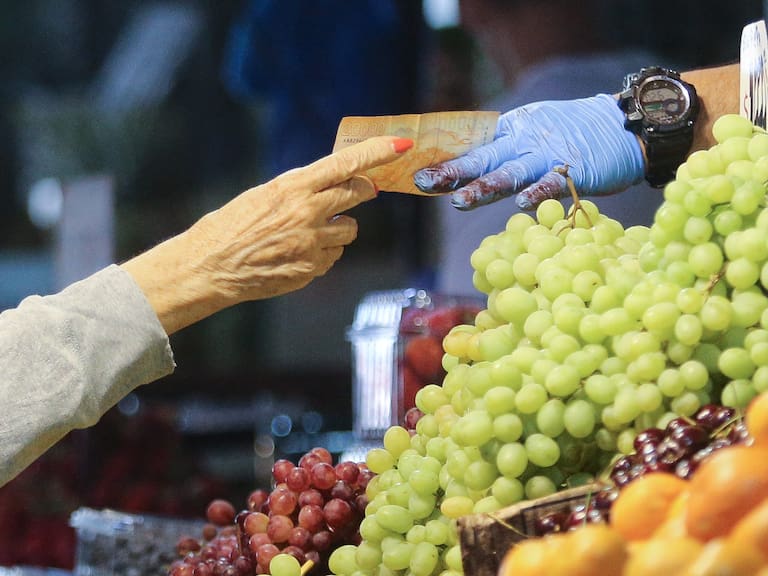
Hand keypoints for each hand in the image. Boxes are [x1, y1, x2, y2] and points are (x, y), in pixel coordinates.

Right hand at [122, 135, 412, 333]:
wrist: (209, 267)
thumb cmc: (231, 227)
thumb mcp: (263, 194)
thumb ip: (301, 188)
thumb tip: (337, 182)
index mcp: (292, 187)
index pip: (345, 164)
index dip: (378, 152)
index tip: (402, 143)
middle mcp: (306, 212)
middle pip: (357, 193)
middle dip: (361, 190)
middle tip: (358, 190)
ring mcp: (311, 244)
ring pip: (349, 230)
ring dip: (338, 228)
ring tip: (307, 232)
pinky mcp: (310, 269)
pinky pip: (333, 257)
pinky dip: (322, 254)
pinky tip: (296, 254)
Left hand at [413, 94, 644, 209]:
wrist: (622, 124)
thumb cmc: (571, 134)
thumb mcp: (531, 132)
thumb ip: (502, 150)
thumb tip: (464, 171)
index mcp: (511, 131)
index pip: (472, 146)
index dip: (445, 159)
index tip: (417, 173)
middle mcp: (524, 141)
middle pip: (484, 158)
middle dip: (453, 172)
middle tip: (425, 183)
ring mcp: (548, 155)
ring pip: (512, 172)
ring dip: (485, 186)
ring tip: (460, 201)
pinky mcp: (574, 170)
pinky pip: (553, 183)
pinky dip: (538, 192)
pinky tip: (521, 204)